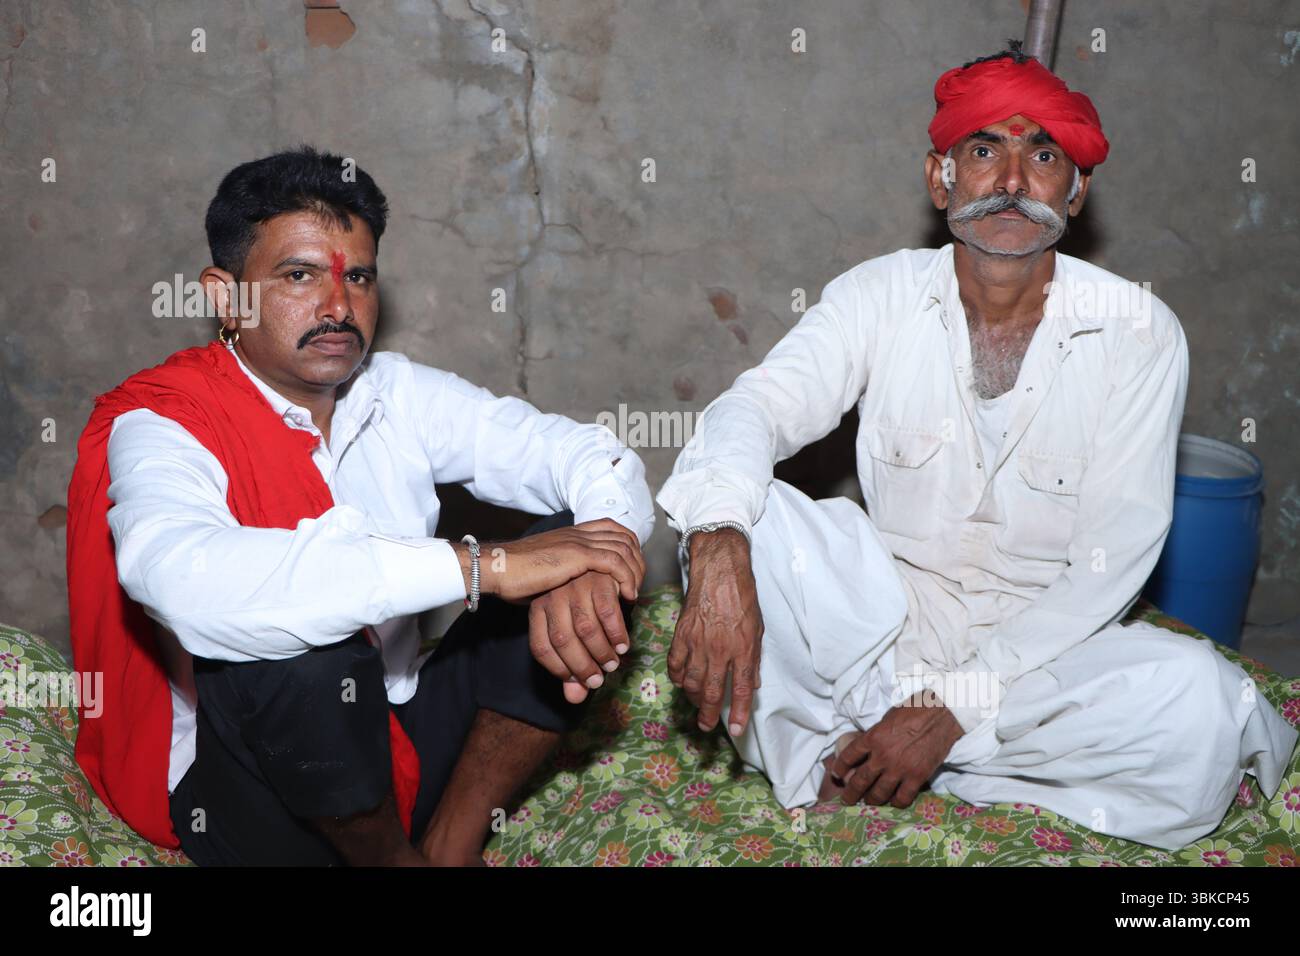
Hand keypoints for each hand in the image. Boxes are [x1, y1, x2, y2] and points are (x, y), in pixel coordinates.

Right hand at [457, 518, 645, 603]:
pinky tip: (626, 595)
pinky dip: (626, 578)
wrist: (499, 567)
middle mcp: (580, 532)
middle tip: (638, 586)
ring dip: (635, 573)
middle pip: (625, 538)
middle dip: (638, 562)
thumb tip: (573, 593)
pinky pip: (615, 562)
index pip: (614, 529)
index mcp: (573, 532)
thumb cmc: (515, 574)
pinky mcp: (578, 555)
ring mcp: (580, 541)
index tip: (632, 572)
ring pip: (624, 549)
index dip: (629, 547)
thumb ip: (565, 574)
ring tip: (634, 594)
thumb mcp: (547, 570)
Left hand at [529, 570, 631, 704]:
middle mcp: (552, 596)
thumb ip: (571, 665)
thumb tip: (575, 699)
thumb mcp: (572, 630)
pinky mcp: (599, 578)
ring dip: (602, 651)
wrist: (600, 561)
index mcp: (538, 608)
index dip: (560, 670)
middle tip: (599, 679)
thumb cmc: (584, 602)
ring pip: (586, 629)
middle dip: (583, 666)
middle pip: (563, 641)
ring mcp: (575, 585)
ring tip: (613, 662)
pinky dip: (617, 633)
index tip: (579, 681)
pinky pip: (608, 613)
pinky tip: (623, 644)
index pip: (541, 647)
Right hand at [667, 528, 762, 735]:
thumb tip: (751, 683)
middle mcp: (719, 650)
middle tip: (706, 726)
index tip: (736, 729)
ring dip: (693, 698)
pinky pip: (675, 664)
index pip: (740, 689)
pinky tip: (681, 681)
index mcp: (742, 649)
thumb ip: (753, 658)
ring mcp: (698, 643)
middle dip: (708, 714)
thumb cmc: (742, 597)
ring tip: (696, 704)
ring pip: (691, 681)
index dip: (738, 712)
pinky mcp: (681, 635)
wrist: (720, 570)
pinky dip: (677, 677)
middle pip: (711, 691)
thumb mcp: (757, 629)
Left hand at [828, 690, 963, 807]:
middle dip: (851, 793)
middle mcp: (882, 756)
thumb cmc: (914, 710)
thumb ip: (877, 734)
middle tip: (847, 799)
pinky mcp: (917, 777)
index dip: (840, 768)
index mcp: (873, 738)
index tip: (837, 774)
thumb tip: (870, 746)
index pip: (848, 756)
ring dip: (872, 800)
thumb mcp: (887, 718)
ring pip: (879, 793)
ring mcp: (900, 769)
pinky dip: (896, 802)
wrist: (941, 714)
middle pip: (860, 780)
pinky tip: (894, 801)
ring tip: (869, 802)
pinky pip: (903, 797)